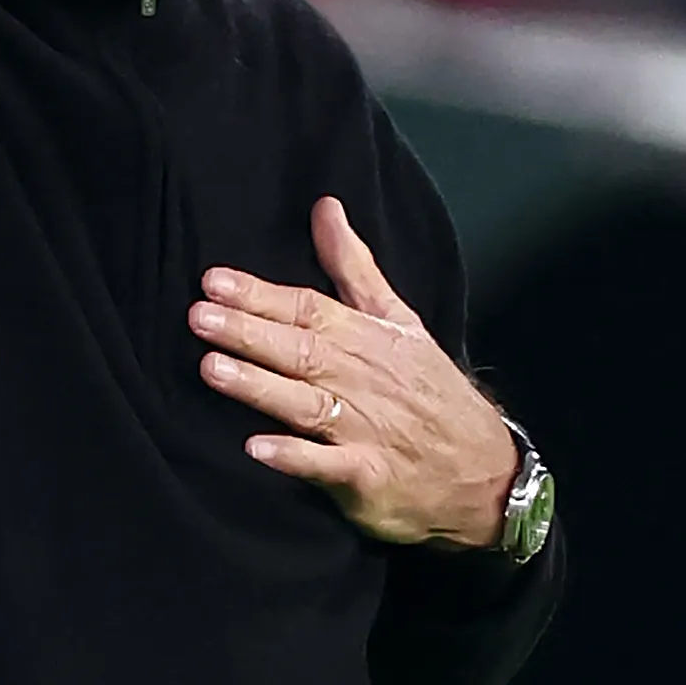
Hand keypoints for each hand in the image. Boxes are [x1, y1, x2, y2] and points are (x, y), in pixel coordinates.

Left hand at [193, 197, 519, 547]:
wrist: (486, 471)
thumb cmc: (430, 391)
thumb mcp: (401, 320)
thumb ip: (355, 267)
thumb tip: (324, 208)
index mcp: (369, 339)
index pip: (310, 308)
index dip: (261, 295)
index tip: (215, 281)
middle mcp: (364, 380)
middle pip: (302, 350)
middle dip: (249, 333)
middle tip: (199, 316)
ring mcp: (365, 430)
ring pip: (306, 403)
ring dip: (260, 386)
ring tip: (212, 369)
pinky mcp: (368, 477)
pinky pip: (328, 466)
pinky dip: (294, 458)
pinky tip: (256, 449)